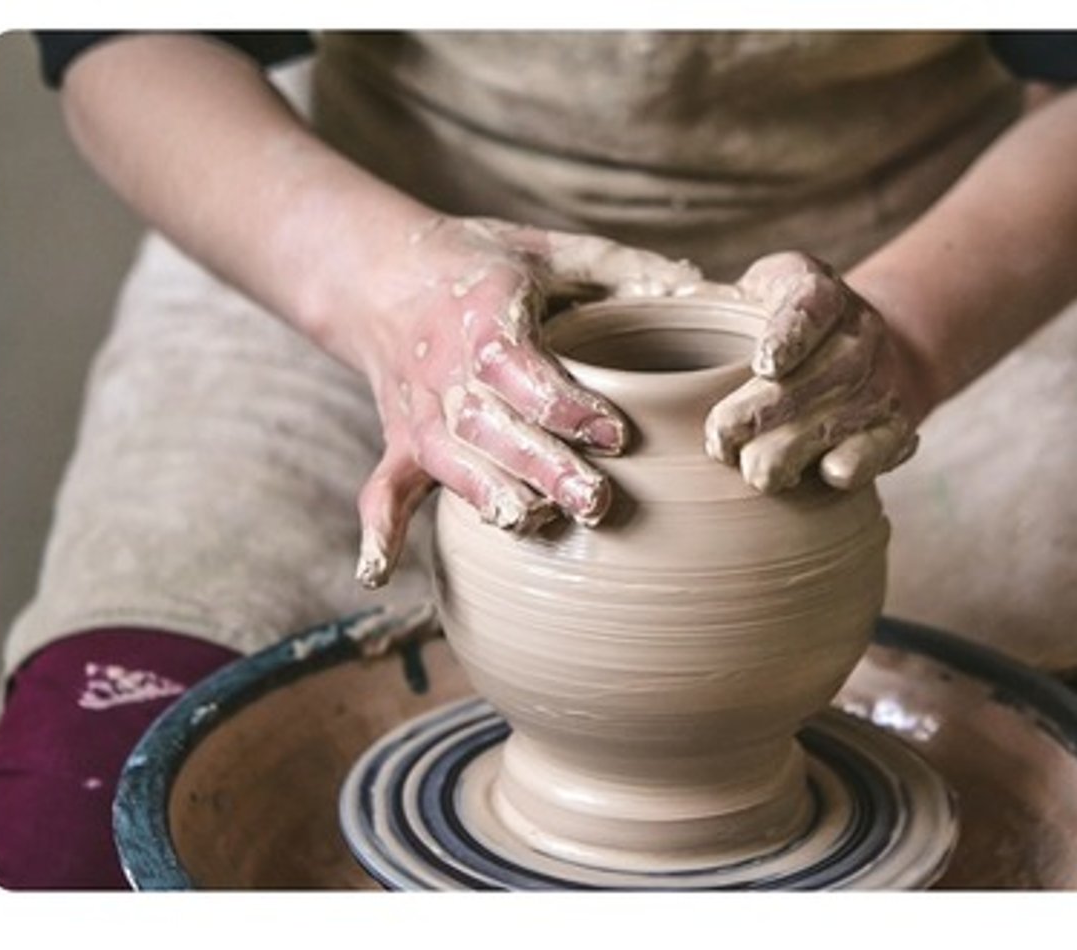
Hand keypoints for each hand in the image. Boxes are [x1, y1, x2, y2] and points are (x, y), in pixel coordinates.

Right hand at [353, 216, 701, 587]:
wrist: (378, 274)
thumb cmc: (484, 265)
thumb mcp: (548, 249)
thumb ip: (620, 269)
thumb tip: (699, 284)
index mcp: (483, 314)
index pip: (521, 367)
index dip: (565, 404)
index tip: (617, 434)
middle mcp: (445, 368)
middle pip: (491, 425)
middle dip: (541, 466)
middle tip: (596, 502)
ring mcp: (419, 410)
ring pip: (450, 461)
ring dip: (487, 496)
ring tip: (533, 526)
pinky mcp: (402, 441)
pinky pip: (384, 486)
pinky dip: (379, 528)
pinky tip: (377, 572)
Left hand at [704, 252, 927, 492]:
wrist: (859, 348)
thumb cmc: (773, 327)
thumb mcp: (746, 295)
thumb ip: (705, 303)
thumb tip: (662, 308)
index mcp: (816, 287)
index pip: (809, 305)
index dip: (789, 335)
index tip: (765, 364)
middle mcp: (858, 330)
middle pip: (817, 375)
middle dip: (762, 414)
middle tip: (719, 441)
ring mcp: (881, 378)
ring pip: (839, 418)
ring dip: (791, 451)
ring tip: (752, 470)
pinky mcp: (897, 424)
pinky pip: (877, 449)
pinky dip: (850, 464)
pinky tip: (820, 474)